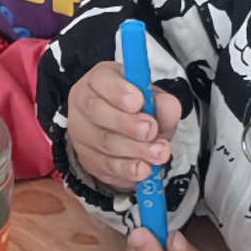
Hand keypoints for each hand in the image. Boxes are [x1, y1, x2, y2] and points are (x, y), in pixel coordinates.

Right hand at [62, 56, 181, 194]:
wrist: (128, 138)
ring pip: (103, 141)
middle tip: (151, 131)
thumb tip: (168, 106)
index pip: (101, 80)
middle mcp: (84, 103)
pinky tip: (145, 169)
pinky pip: (105, 165)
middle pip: (96, 111)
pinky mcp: (87, 159)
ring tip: (159, 152)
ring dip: (134, 149)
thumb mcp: (154, 102)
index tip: (139, 102)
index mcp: (99, 80)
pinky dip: (128, 169)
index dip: (118, 91)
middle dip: (126, 123)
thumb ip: (163, 103)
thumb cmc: (140, 111)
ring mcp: (81, 133)